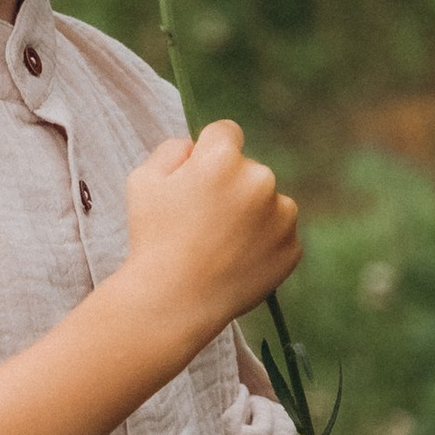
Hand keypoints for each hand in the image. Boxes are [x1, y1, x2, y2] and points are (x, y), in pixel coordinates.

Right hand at [119, 122, 300, 342]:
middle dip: (230, 186)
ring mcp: (281, 216)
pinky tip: (234, 261)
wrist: (174, 301)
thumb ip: (172, 150)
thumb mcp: (142, 180)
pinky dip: (262, 244)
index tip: (197, 179)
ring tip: (218, 245)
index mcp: (223, 158)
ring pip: (267, 202)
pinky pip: (279, 234)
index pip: (225, 133)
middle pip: (248, 169)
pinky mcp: (292, 247)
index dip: (207, 154)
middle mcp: (260, 180)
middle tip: (202, 222)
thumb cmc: (153, 239)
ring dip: (250, 215)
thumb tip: (196, 147)